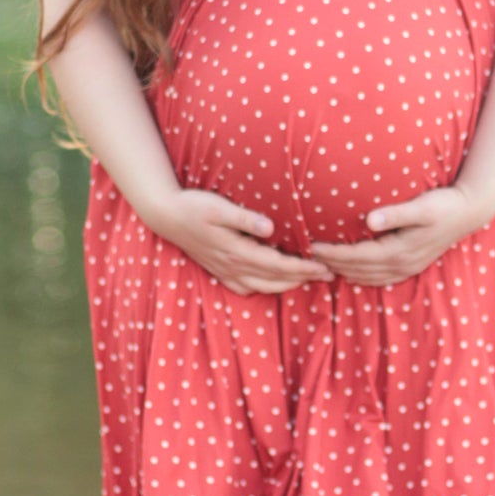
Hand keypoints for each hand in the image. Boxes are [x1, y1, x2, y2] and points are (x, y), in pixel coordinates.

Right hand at [145, 188, 334, 296]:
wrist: (165, 216)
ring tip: (308, 280)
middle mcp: (233, 266)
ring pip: (262, 287)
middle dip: (303, 279)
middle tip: (329, 275)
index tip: (326, 266)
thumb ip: (244, 218)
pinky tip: (272, 285)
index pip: (278, 265)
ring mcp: (225, 271)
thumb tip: (271, 227)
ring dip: (287, 285)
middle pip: (275, 279)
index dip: (304, 268)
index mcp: (237, 251)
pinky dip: (264, 289)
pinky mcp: (218, 271)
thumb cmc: (193, 206)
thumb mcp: (218, 207)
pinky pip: (245, 288)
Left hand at [307, 185, 486, 287]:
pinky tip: (351, 273)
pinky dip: (362, 277)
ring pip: (367, 277)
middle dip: (332, 264)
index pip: (357, 255)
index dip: (333, 252)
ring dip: (343, 272)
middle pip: (358, 269)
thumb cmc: (444, 204)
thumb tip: (370, 219)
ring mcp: (407, 268)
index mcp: (399, 250)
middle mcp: (401, 264)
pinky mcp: (412, 265)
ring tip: (321, 265)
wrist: (470, 212)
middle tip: (306, 257)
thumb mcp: (421, 206)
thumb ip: (395, 213)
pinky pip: (380, 278)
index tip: (311, 246)